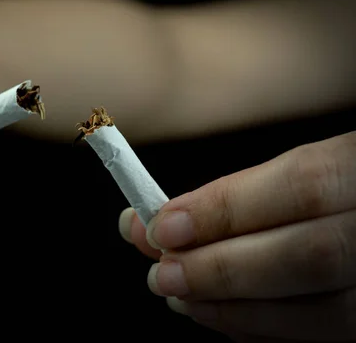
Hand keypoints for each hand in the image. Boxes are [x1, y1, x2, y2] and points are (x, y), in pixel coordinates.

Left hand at [119, 132, 355, 341]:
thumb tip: (155, 222)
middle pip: (309, 256)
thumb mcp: (310, 167)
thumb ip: (242, 194)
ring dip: (238, 310)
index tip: (161, 225)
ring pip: (328, 312)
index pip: (301, 185)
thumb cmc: (341, 187)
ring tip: (183, 298)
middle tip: (161, 275)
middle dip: (222, 269)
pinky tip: (225, 317)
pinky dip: (269, 331)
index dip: (224, 210)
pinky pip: (332, 336)